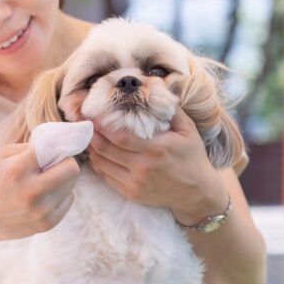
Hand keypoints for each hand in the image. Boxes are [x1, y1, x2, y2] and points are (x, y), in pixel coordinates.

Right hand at [0, 143, 80, 244]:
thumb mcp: (1, 157)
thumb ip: (29, 147)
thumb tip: (58, 143)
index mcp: (17, 170)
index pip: (54, 149)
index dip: (58, 146)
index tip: (59, 146)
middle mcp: (31, 191)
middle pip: (72, 169)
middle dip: (67, 163)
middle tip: (57, 164)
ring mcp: (41, 211)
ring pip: (72, 185)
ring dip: (63, 179)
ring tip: (46, 181)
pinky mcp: (47, 224)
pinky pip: (68, 200)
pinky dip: (61, 195)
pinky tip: (45, 196)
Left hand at [87, 109, 228, 224]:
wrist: (197, 193)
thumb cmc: (193, 157)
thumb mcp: (188, 131)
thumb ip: (172, 110)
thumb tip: (156, 90)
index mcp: (156, 150)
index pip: (120, 137)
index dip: (102, 127)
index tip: (93, 116)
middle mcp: (143, 168)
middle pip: (106, 151)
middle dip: (92, 137)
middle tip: (85, 125)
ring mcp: (136, 184)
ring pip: (103, 165)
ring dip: (93, 151)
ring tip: (89, 138)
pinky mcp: (132, 194)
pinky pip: (107, 178)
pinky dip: (99, 165)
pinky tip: (98, 155)